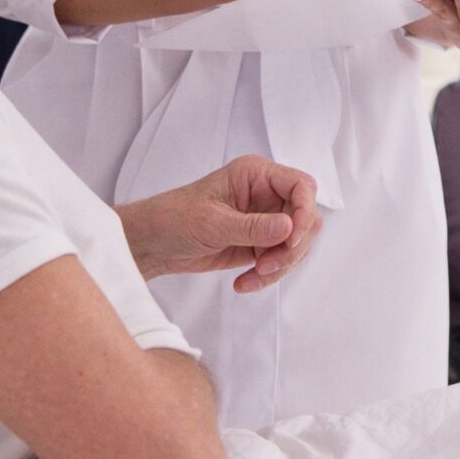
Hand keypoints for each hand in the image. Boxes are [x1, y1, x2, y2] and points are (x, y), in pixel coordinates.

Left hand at [117, 155, 322, 293]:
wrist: (154, 243)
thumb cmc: (174, 219)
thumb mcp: (212, 222)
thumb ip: (252, 227)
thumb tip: (289, 228)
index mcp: (256, 175)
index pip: (301, 186)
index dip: (304, 212)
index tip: (291, 240)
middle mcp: (266, 194)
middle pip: (306, 219)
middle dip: (292, 247)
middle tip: (267, 266)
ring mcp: (265, 220)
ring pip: (296, 245)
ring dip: (280, 266)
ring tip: (252, 277)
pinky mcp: (260, 244)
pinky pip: (280, 262)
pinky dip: (267, 277)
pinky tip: (243, 284)